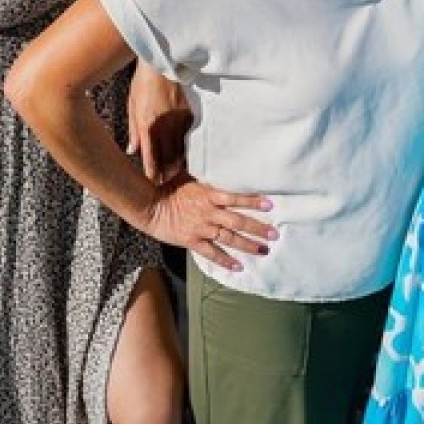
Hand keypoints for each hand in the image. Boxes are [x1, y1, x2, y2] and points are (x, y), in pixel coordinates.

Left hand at [126, 64, 191, 182]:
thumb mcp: (132, 105)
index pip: (151, 156)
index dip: (153, 171)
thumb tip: (132, 151)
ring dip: (178, 162)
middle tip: (166, 181)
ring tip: (175, 172)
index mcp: (147, 124)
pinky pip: (187, 135)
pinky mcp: (189, 113)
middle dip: (167, 171)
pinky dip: (185, 145)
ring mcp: (179, 119)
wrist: (162, 63)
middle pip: (168, 157)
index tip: (154, 181)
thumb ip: (133, 130)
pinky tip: (183, 151)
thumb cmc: (143, 83)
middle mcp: (164, 125)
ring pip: (180, 149)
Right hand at [146, 174, 276, 272]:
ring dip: (248, 245)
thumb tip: (211, 157)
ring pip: (229, 238)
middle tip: (274, 234)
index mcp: (208, 194)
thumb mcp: (187, 175)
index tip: (270, 205)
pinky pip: (212, 253)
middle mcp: (208, 213)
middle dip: (257, 228)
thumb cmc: (167, 188)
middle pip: (237, 221)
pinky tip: (239, 266)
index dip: (253, 201)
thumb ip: (203, 174)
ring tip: (264, 250)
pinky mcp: (192, 241)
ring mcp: (201, 228)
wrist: (149, 207)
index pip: (235, 198)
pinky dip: (225, 260)